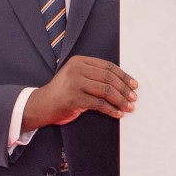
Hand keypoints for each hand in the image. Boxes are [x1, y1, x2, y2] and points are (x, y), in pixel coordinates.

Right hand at [22, 55, 137, 130]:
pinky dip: (111, 110)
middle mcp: (77, 69)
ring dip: (121, 100)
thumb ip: (94, 75)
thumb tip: (123, 84)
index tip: (134, 85)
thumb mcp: (77, 77)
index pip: (108, 67)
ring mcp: (74, 83)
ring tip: (129, 107)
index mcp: (80, 61)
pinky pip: (99, 104)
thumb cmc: (63, 92)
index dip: (124, 76)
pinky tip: (118, 114)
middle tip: (134, 98)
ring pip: (106, 91)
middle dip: (125, 89)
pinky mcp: (74, 98)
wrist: (41, 105)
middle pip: (109, 78)